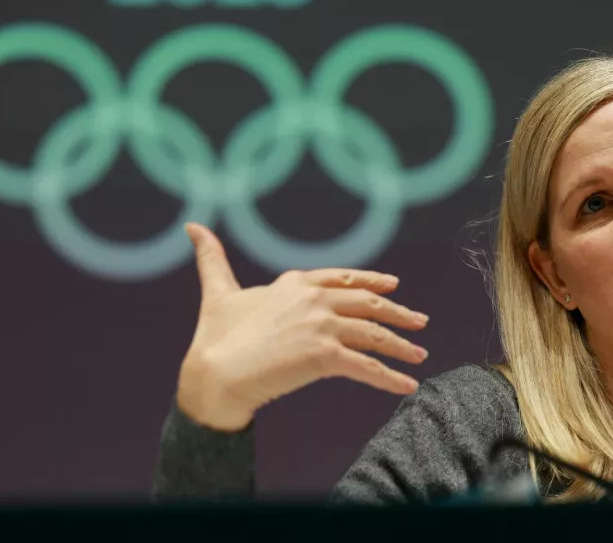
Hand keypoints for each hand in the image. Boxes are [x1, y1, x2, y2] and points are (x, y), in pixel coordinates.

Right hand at [176, 223, 429, 431]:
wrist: (214, 374)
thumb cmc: (214, 337)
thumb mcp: (218, 292)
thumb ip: (212, 258)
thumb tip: (193, 227)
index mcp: (294, 282)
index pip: (343, 278)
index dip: (371, 281)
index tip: (393, 285)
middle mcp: (313, 299)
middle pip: (367, 303)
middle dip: (397, 313)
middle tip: (419, 322)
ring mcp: (321, 325)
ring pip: (374, 335)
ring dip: (400, 347)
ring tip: (419, 357)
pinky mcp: (325, 354)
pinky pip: (367, 367)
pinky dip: (391, 377)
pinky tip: (407, 386)